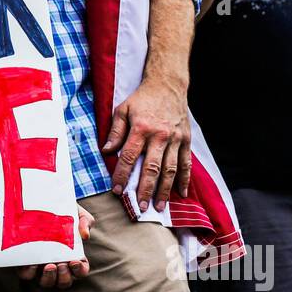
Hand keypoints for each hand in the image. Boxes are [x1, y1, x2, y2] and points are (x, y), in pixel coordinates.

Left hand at [18, 206, 92, 288]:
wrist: (42, 201)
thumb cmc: (63, 210)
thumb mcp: (77, 213)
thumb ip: (85, 222)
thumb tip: (85, 235)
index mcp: (73, 256)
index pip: (81, 271)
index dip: (80, 270)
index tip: (74, 261)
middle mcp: (58, 264)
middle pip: (64, 282)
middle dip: (64, 276)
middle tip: (60, 264)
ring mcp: (41, 265)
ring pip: (46, 283)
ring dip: (49, 278)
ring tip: (49, 266)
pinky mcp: (25, 261)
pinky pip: (27, 275)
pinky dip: (30, 273)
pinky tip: (32, 262)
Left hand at [102, 78, 191, 208]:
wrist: (167, 85)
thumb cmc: (142, 99)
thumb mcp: (123, 109)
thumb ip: (115, 131)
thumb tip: (106, 151)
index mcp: (141, 128)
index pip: (129, 156)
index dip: (122, 175)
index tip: (116, 190)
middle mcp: (159, 135)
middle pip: (152, 167)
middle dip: (145, 189)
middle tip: (141, 207)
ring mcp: (175, 138)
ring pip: (170, 169)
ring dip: (165, 189)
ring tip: (160, 206)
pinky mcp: (186, 140)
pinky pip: (186, 163)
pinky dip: (185, 179)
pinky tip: (182, 193)